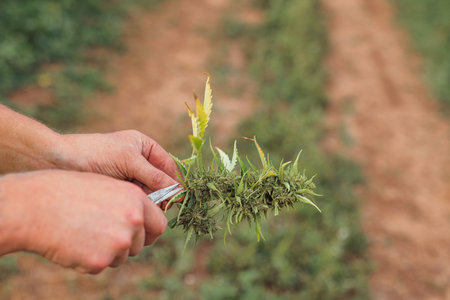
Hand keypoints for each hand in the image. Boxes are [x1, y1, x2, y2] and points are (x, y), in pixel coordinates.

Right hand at [0, 170, 166, 273]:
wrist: (35, 206)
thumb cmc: (67, 191)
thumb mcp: (106, 187)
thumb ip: (128, 203)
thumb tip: (143, 219)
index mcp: (136, 199)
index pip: (159, 225)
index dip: (148, 232)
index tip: (141, 235)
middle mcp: (133, 220)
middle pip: (140, 244)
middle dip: (127, 244)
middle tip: (104, 235)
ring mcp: (118, 242)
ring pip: (121, 257)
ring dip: (107, 252)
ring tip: (83, 233)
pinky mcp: (100, 261)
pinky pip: (101, 266)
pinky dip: (89, 260)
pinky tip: (73, 242)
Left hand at [58, 130, 180, 208]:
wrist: (60, 163)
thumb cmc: (96, 154)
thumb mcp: (129, 161)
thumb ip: (154, 176)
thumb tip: (178, 192)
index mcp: (145, 146)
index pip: (169, 165)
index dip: (175, 181)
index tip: (178, 197)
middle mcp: (140, 161)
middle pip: (161, 181)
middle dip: (162, 193)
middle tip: (162, 206)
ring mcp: (129, 176)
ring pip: (149, 192)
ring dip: (149, 200)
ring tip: (142, 206)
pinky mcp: (119, 190)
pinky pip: (136, 199)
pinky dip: (137, 204)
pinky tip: (133, 208)